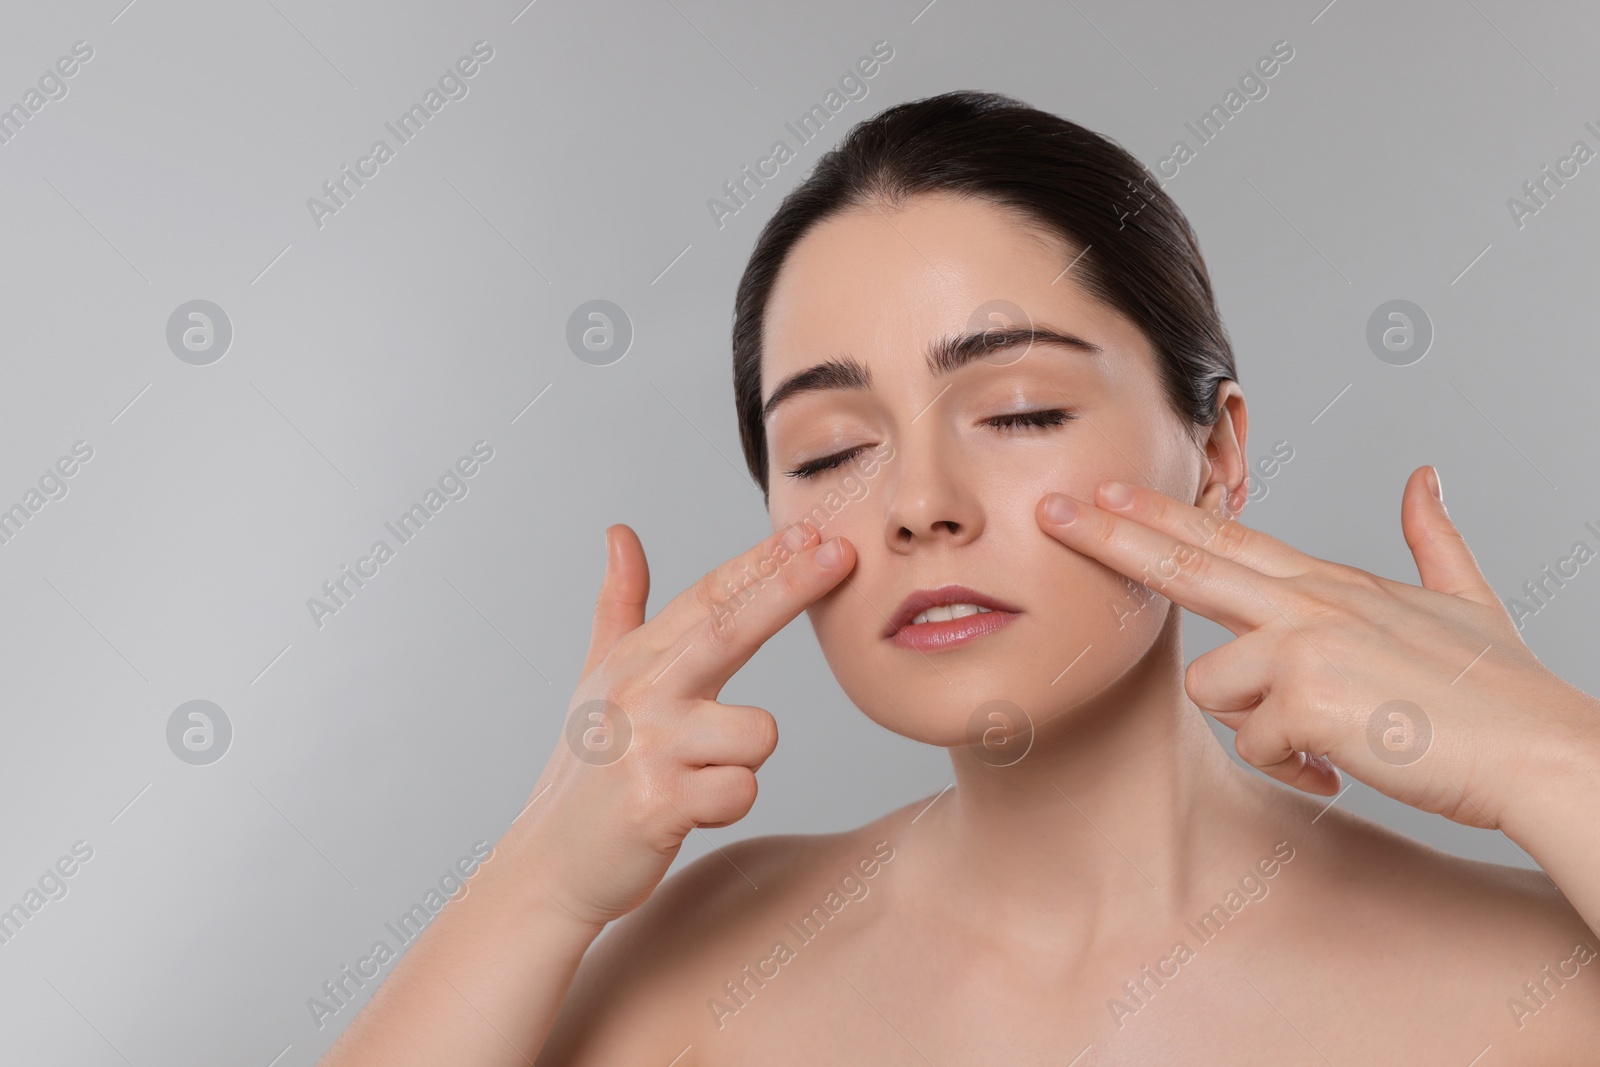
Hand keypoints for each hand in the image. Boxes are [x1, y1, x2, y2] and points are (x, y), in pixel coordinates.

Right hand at [510, 519, 854, 930]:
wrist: (551, 862)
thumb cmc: (588, 770)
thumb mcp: (597, 677)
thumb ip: (619, 604)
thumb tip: (620, 533)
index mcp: (635, 659)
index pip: (709, 597)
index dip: (763, 562)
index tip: (812, 532)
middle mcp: (641, 693)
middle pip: (729, 627)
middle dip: (789, 586)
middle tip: (842, 553)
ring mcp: (649, 747)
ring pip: (759, 732)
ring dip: (746, 758)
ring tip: (701, 775)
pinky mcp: (659, 804)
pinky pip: (742, 790)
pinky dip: (730, 805)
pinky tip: (692, 811)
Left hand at [1034, 465, 1596, 831]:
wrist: (1542, 752)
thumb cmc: (1501, 693)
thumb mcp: (1467, 600)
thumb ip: (1432, 537)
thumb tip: (1424, 476)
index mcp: (1331, 584)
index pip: (1228, 539)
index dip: (1162, 514)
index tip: (1106, 490)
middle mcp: (1311, 602)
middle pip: (1189, 563)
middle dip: (1112, 538)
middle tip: (1053, 514)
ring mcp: (1306, 643)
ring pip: (1218, 688)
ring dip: (1265, 726)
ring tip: (1334, 734)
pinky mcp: (1307, 695)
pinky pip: (1260, 743)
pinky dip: (1298, 766)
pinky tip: (1346, 761)